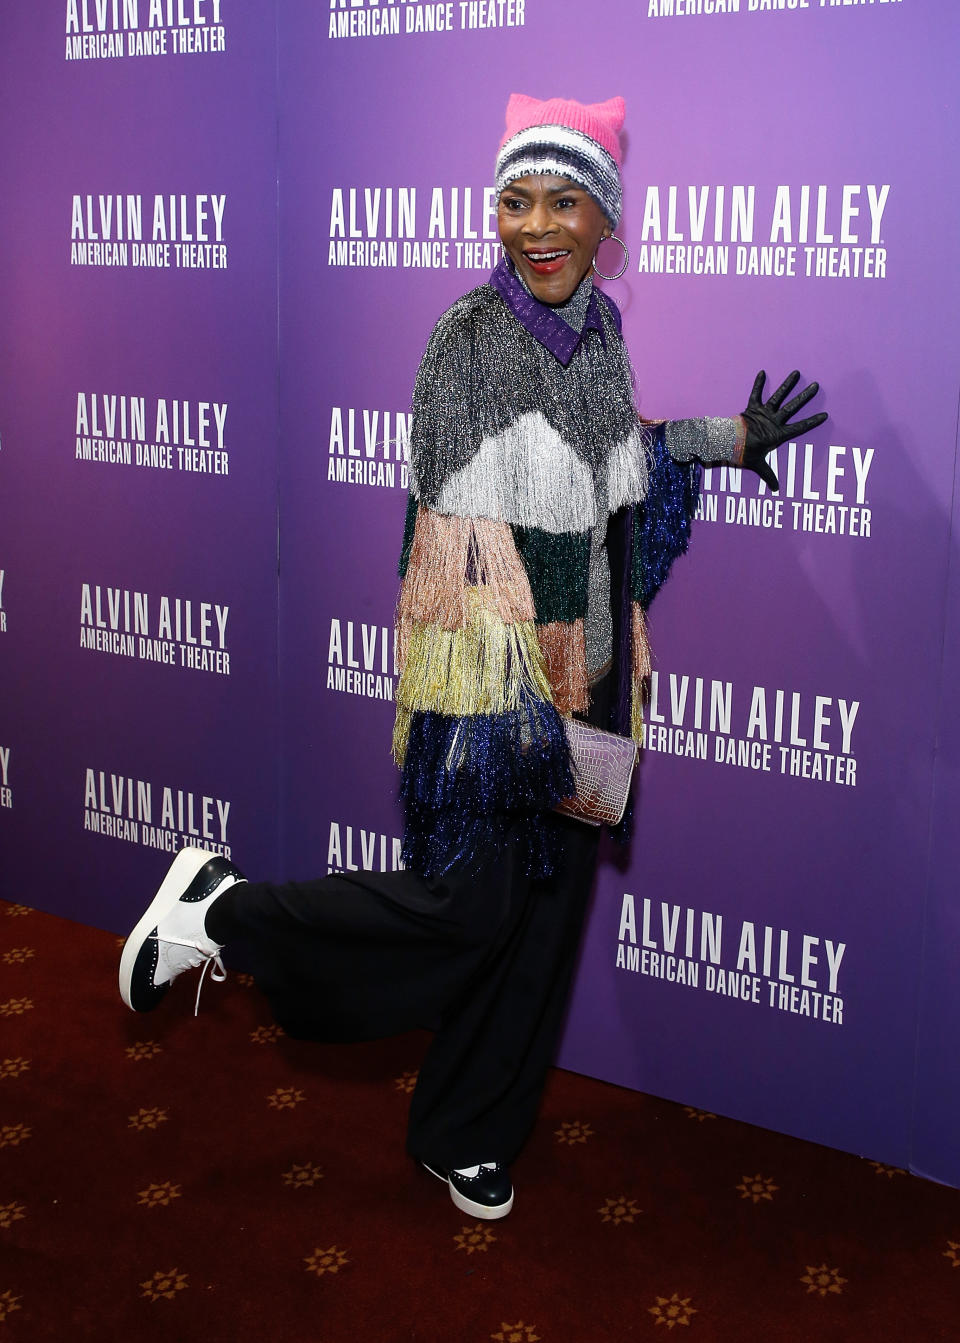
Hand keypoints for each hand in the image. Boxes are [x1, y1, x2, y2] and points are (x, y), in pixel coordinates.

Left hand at [741, 370, 826, 491]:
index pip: (799, 427)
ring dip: (787, 384)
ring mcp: (763, 413)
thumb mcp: (758, 465)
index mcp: (778, 434)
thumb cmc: (744, 454)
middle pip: (793, 407)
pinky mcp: (751, 408)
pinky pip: (755, 393)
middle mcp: (773, 421)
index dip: (812, 421)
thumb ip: (768, 475)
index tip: (825, 414)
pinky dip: (758, 383)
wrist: (728, 444)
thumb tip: (776, 489)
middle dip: (805, 396)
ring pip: (779, 396)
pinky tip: (762, 371)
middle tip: (816, 385)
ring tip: (796, 372)